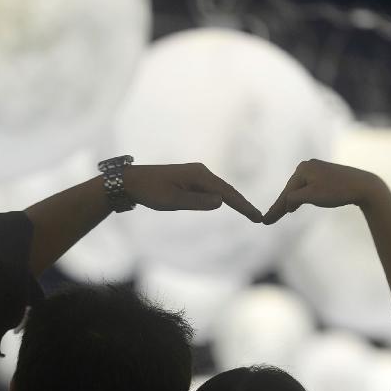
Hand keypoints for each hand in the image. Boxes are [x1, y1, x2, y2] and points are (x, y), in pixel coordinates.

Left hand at [123, 163, 261, 221]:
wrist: (132, 181)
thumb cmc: (150, 191)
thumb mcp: (174, 200)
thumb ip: (198, 202)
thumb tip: (221, 202)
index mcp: (199, 175)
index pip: (227, 193)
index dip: (243, 205)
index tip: (256, 216)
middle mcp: (201, 172)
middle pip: (227, 190)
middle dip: (243, 204)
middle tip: (258, 218)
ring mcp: (196, 175)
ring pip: (220, 190)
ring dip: (234, 201)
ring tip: (249, 213)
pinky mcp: (190, 180)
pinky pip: (211, 190)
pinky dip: (222, 198)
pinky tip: (228, 204)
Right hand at [262, 159, 386, 223]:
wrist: (363, 185)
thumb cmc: (337, 191)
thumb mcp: (312, 196)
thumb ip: (294, 199)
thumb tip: (286, 202)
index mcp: (302, 169)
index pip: (286, 193)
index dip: (275, 208)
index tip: (265, 221)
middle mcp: (307, 166)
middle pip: (291, 190)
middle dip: (280, 205)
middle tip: (268, 220)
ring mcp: (316, 169)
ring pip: (299, 189)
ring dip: (290, 202)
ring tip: (278, 214)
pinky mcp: (325, 175)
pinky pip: (308, 188)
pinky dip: (301, 198)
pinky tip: (295, 205)